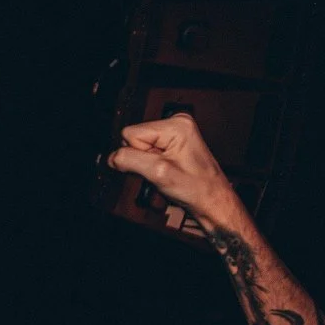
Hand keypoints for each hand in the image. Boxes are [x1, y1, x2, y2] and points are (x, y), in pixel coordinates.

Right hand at [108, 112, 243, 229]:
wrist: (212, 201)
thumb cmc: (198, 188)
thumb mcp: (159, 173)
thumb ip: (130, 160)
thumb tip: (112, 157)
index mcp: (176, 125)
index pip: (130, 134)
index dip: (138, 155)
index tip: (155, 167)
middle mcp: (176, 123)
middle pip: (134, 138)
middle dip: (142, 159)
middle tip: (161, 171)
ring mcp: (175, 132)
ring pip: (138, 145)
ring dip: (147, 163)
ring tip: (165, 172)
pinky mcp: (173, 141)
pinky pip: (146, 149)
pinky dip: (151, 163)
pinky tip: (165, 170)